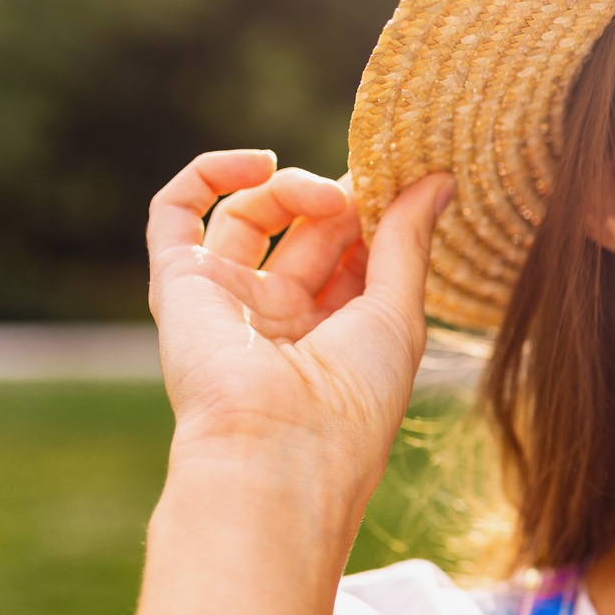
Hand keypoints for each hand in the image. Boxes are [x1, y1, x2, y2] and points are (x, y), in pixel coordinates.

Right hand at [145, 149, 451, 501]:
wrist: (278, 450)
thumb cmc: (352, 401)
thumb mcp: (398, 312)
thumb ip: (410, 241)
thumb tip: (439, 179)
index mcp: (335, 334)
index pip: (354, 254)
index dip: (376, 215)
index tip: (406, 186)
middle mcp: (278, 316)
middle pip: (307, 230)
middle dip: (342, 200)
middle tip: (370, 184)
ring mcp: (227, 299)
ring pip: (250, 214)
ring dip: (293, 188)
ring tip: (329, 198)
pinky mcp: (179, 284)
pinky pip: (176, 212)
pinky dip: (211, 174)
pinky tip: (260, 164)